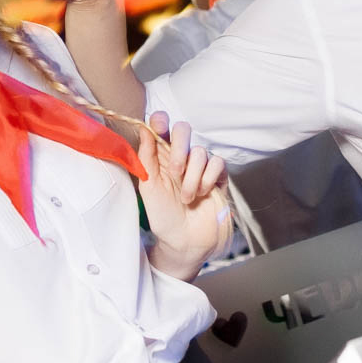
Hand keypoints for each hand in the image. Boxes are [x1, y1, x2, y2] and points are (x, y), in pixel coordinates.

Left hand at [138, 113, 231, 280]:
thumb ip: (146, 157)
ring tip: (187, 197)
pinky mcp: (218, 176)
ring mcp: (200, 167)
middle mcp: (180, 157)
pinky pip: (217, 163)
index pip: (161, 127)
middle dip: (179, 148)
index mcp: (160, 157)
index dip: (160, 121)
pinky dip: (208, 179)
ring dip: (192, 177)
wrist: (185, 242)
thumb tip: (143, 128)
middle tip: (175, 172)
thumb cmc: (163, 217)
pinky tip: (203, 194)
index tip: (159, 125)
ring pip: (200, 151)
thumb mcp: (148, 187)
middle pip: (183, 129)